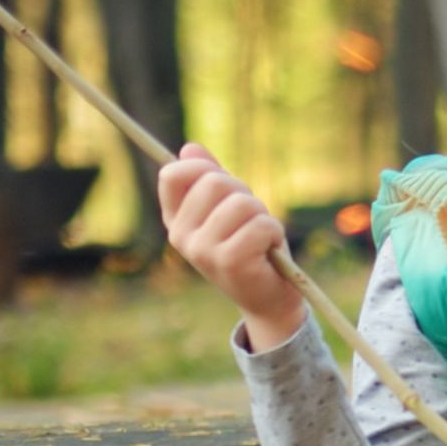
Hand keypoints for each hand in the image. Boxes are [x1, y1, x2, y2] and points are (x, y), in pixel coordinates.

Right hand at [160, 145, 304, 351]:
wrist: (268, 298)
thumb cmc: (250, 248)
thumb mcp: (229, 210)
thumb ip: (209, 180)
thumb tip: (190, 148)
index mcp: (176, 221)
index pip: (172, 175)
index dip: (202, 168)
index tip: (225, 183)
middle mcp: (181, 236)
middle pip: (214, 182)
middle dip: (244, 194)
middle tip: (251, 219)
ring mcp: (202, 251)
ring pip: (242, 203)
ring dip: (263, 216)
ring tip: (261, 239)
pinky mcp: (229, 261)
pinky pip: (261, 225)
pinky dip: (274, 233)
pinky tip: (269, 252)